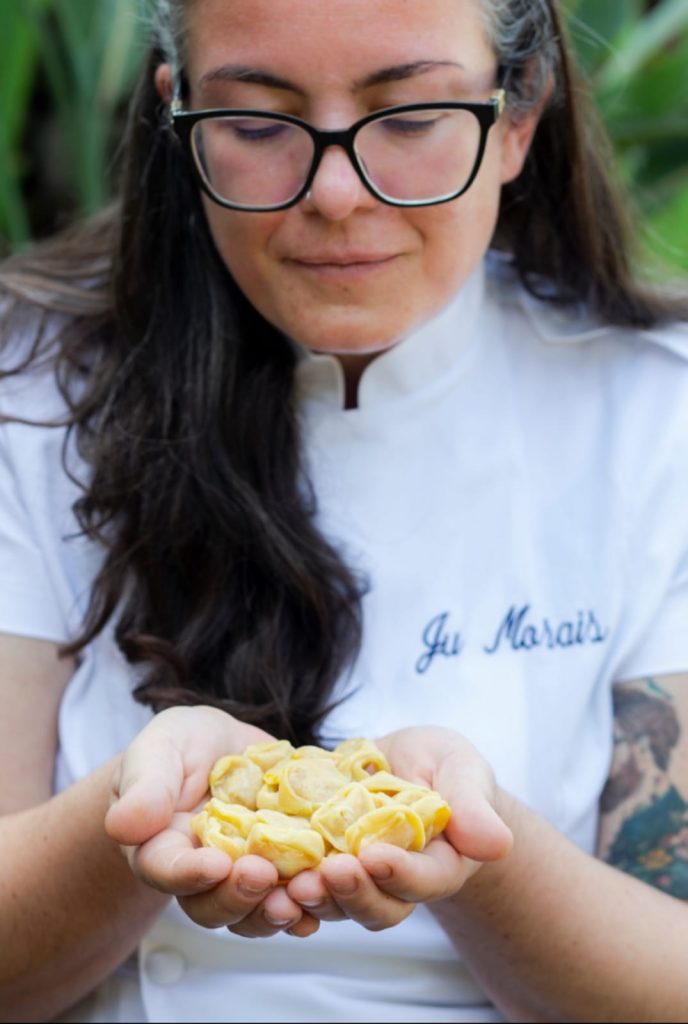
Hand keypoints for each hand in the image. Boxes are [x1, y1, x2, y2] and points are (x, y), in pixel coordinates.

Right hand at [104, 706, 319, 937]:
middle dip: (238, 896)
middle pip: (211, 905)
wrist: (221, 748)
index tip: (214, 864)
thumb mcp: (160, 749)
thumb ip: (146, 786)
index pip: (166, 871)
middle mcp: (201, 874)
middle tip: (263, 876)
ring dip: (276, 911)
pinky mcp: (282, 869)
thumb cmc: (181, 747)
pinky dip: (311, 902)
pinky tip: (326, 896)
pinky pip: (293, 898)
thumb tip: (122, 824)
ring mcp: (243, 876)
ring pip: (253, 912)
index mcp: (161, 848)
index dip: (188, 875)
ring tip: (301, 894)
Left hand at [286, 726, 511, 930]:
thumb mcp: (462, 768)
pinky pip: (305, 884)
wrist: (407, 766)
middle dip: (353, 893)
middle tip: (326, 874)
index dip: (402, 873)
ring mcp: (359, 878)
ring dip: (316, 898)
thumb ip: (473, 803)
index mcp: (441, 863)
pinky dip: (285, 885)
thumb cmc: (444, 766)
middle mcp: (398, 882)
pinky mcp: (323, 863)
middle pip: (379, 905)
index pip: (425, 879)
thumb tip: (496, 844)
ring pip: (339, 903)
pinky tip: (263, 871)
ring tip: (291, 883)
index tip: (377, 856)